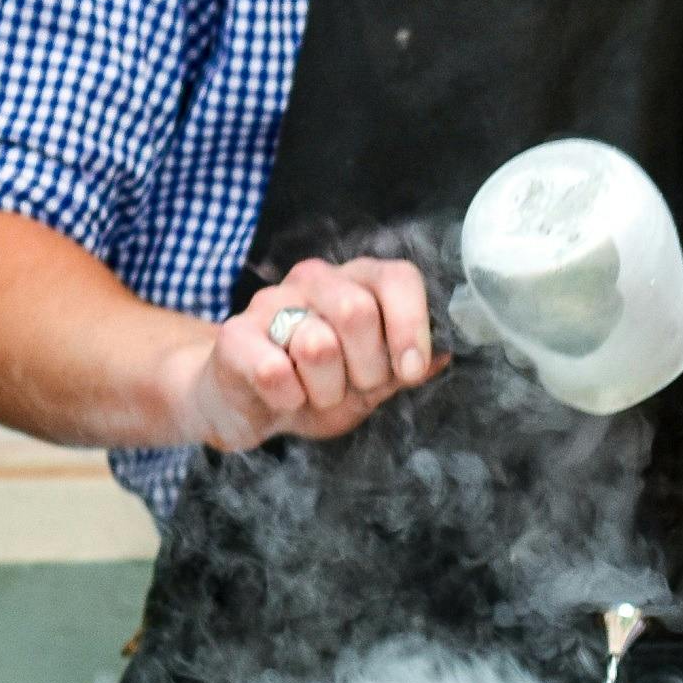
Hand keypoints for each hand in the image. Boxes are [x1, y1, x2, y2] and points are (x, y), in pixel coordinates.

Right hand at [160, 255, 437, 452]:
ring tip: (314, 394)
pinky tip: (282, 398)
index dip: (410, 326)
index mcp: (357, 281)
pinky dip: (288, 399)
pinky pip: (274, 371)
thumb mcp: (370, 382)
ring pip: (317, 346)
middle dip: (365, 369)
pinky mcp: (235, 334)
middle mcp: (314, 279)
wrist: (243, 405)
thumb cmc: (314, 388)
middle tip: (353, 388)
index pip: (397, 277)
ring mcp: (270, 302)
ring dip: (325, 390)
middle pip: (357, 311)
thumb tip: (448, 352)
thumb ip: (406, 366)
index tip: (408, 371)